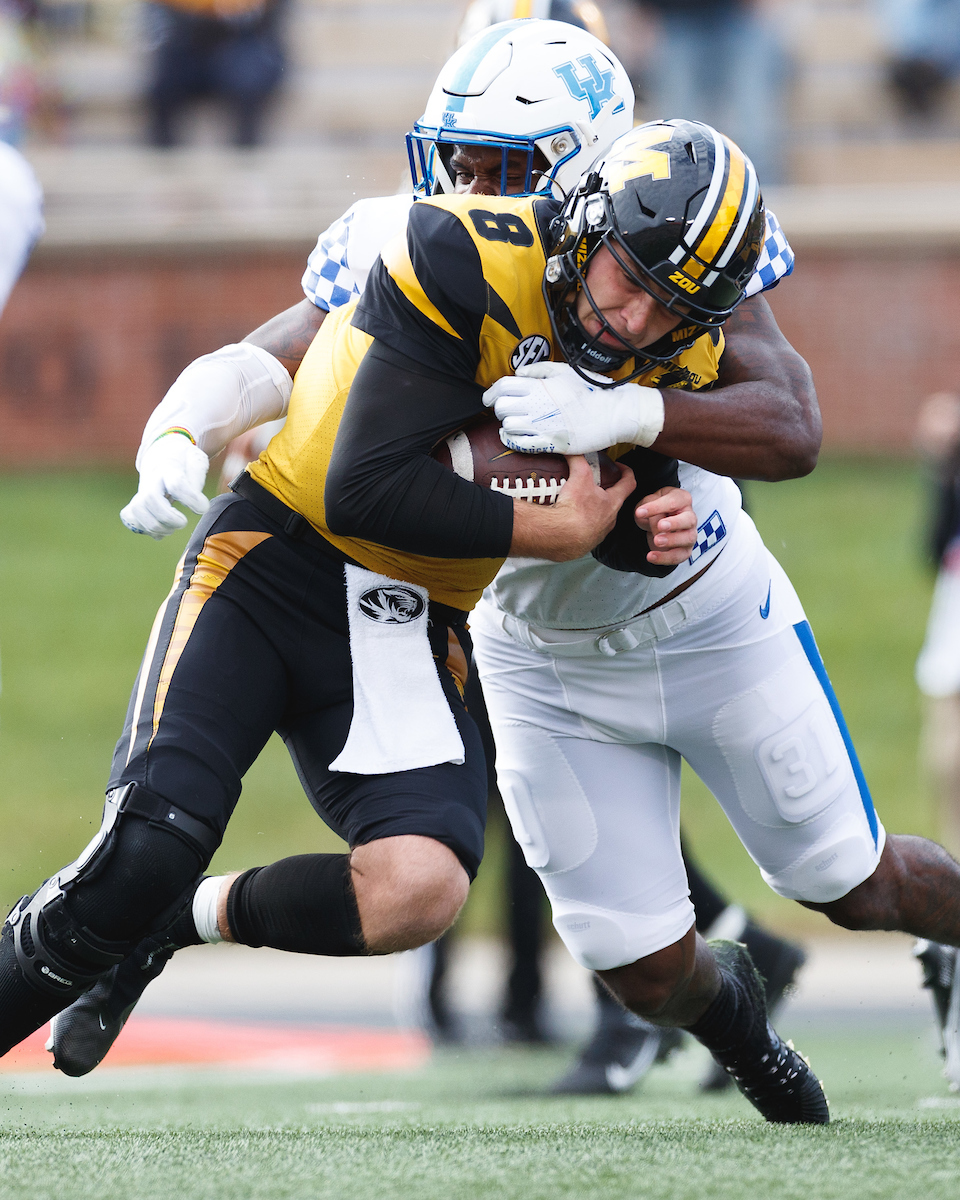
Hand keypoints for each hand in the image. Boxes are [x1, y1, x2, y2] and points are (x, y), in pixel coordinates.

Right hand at [120, 434, 209, 538]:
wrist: (162, 453)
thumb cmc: (184, 460)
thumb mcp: (197, 460)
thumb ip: (198, 480)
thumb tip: (199, 506)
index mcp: (170, 467)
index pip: (177, 484)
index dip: (190, 499)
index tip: (203, 508)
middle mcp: (152, 479)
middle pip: (150, 498)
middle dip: (168, 518)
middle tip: (183, 522)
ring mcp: (142, 490)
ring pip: (138, 510)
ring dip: (156, 527)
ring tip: (172, 528)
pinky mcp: (137, 501)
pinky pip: (131, 518)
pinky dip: (145, 529)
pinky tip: (160, 531)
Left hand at [482, 362, 663, 453]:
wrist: (611, 414)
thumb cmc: (590, 391)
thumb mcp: (565, 371)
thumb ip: (539, 370)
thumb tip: (518, 373)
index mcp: (540, 386)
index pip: (502, 387)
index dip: (491, 393)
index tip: (489, 398)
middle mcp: (537, 405)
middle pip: (501, 407)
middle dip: (500, 408)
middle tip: (507, 411)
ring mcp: (542, 426)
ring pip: (507, 426)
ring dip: (507, 424)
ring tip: (514, 423)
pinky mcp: (549, 443)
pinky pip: (519, 444)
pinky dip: (511, 440)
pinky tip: (513, 436)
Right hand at [510, 455, 636, 560]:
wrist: (560, 537)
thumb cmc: (575, 509)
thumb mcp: (579, 477)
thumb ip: (578, 459)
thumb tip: (573, 447)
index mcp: (613, 502)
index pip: (629, 484)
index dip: (626, 472)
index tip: (620, 467)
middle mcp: (609, 520)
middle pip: (612, 502)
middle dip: (603, 492)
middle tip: (591, 483)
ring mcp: (597, 534)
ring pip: (598, 519)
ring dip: (590, 510)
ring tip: (575, 502)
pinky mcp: (583, 544)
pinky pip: (583, 532)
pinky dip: (576, 525)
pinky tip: (565, 519)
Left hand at [634, 487, 696, 566]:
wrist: (654, 521)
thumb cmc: (654, 508)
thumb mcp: (648, 502)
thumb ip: (652, 510)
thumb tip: (657, 527)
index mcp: (682, 499)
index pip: (673, 502)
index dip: (656, 507)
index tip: (639, 512)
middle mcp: (690, 516)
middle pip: (689, 520)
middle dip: (675, 523)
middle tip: (660, 526)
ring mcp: (690, 533)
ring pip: (688, 538)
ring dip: (672, 541)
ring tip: (656, 541)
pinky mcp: (685, 549)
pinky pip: (679, 556)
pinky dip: (665, 558)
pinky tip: (651, 556)